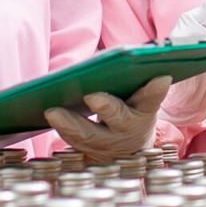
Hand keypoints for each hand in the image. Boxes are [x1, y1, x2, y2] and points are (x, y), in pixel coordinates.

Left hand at [46, 77, 171, 162]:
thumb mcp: (140, 99)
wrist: (125, 150)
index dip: (156, 89)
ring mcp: (108, 143)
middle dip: (106, 106)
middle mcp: (128, 128)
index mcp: (145, 110)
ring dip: (71, 124)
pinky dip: (61, 130)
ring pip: (89, 135)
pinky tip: (44, 115)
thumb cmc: (129, 110)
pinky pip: (73, 141)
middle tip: (92, 96)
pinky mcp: (88, 151)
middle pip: (118, 117)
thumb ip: (139, 83)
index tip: (161, 77)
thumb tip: (133, 55)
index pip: (153, 97)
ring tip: (52, 110)